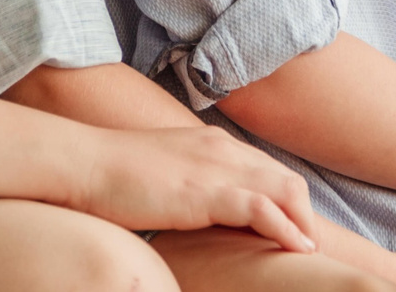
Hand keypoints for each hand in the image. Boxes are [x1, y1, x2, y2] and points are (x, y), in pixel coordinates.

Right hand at [75, 124, 317, 251]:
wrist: (86, 163)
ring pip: (285, 190)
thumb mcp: (166, 172)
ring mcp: (215, 167)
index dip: (289, 202)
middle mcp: (221, 148)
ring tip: (310, 253)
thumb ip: (192, 183)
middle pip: (286, 179)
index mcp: (212, 143)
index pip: (269, 169)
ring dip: (304, 224)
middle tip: (310, 248)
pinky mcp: (205, 192)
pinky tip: (296, 250)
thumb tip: (203, 211)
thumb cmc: (116, 174)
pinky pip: (261, 209)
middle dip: (305, 215)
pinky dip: (285, 229)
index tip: (296, 233)